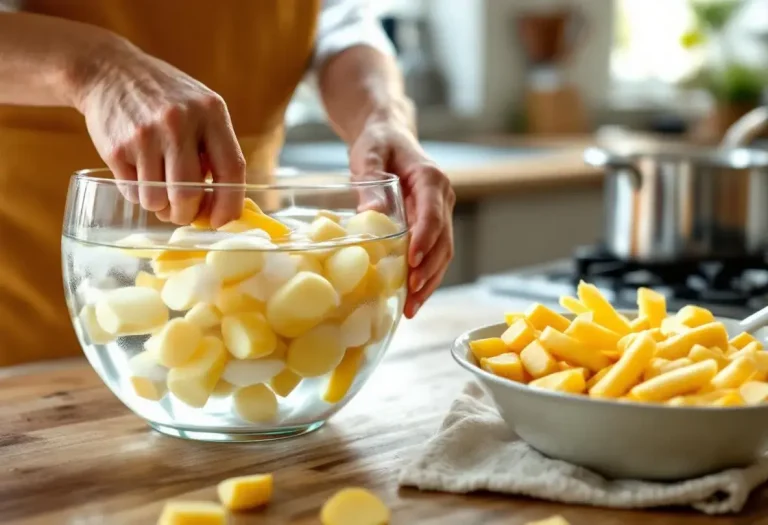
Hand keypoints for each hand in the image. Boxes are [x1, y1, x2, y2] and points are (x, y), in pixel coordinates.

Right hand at [74, 39, 245, 226]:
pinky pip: (133, 193)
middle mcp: (179, 122)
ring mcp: (145, 135)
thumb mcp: (202, 109)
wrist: (110, 71)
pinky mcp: (116, 147)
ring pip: (157, 201)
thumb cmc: (166, 99)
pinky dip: (139, 194)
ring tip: (161, 189)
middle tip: (184, 212)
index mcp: (211, 112)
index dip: (229, 204)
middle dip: (187, 214)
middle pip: (188, 195)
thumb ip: (216, 149)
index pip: (231, 169)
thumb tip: (223, 205)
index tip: (223, 221)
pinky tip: (140, 173)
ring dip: (161, 207)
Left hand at [349, 119, 454, 318]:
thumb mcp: (367, 154)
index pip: (433, 213)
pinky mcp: (432, 225)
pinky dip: (426, 277)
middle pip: (443, 239)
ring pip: (443, 252)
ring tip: (413, 306)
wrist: (387, 137)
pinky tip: (413, 298)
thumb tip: (373, 212)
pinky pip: (434, 254)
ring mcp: (440, 213)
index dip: (425, 238)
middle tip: (411, 293)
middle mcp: (442, 197)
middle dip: (429, 270)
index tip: (413, 261)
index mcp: (431, 178)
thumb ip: (370, 181)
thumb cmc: (377, 143)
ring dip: (430, 281)